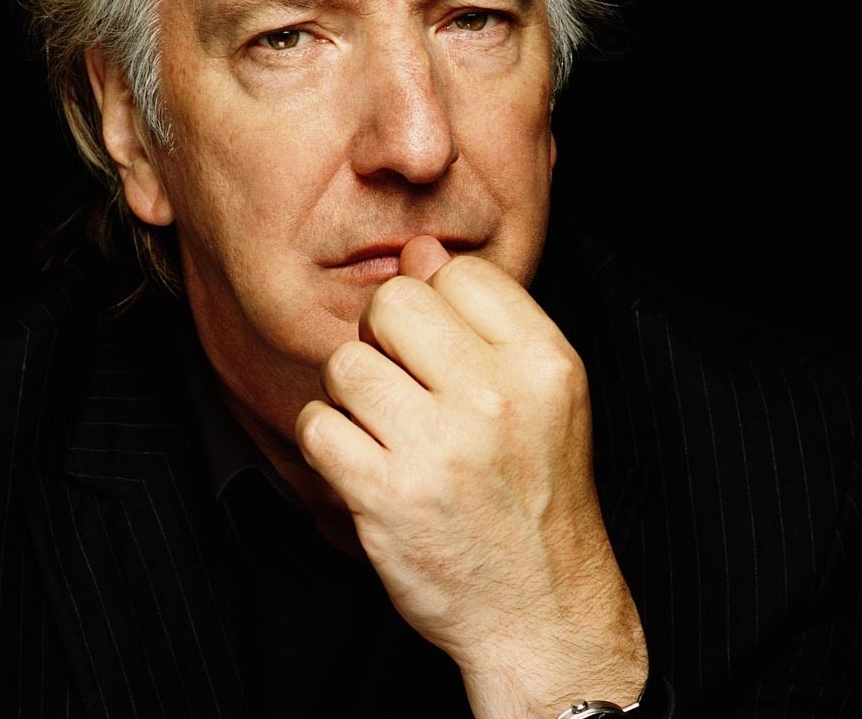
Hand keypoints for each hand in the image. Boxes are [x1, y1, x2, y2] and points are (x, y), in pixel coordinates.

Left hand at [296, 236, 646, 718]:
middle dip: (384, 339)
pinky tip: (365, 463)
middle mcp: (495, 398)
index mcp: (542, 363)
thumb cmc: (537, 497)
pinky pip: (318, 425)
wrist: (542, 609)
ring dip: (354, 396)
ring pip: (347, 364)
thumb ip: (485, 319)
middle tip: (405, 386)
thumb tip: (417, 252)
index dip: (436, 305)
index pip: (456, 273)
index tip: (441, 349)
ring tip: (387, 430)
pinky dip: (330, 443)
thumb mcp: (543, 395)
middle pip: (392, 304)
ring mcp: (438, 449)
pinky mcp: (387, 497)